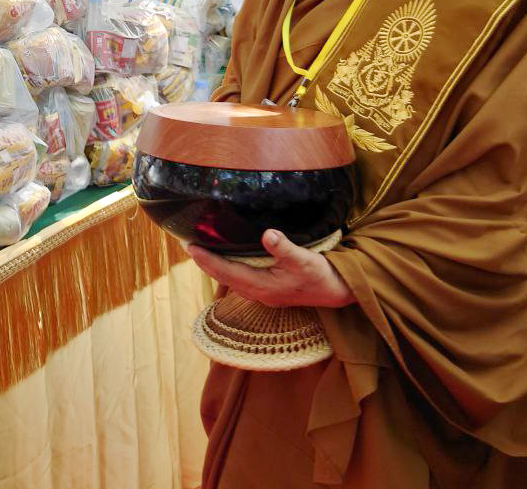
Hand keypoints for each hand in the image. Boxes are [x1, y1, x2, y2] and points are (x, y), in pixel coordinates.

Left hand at [187, 230, 355, 308]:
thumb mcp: (305, 260)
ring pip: (231, 279)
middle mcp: (260, 293)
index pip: (227, 272)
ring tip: (200, 251)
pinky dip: (229, 268)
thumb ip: (285, 248)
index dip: (207, 260)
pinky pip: (241, 279)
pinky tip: (226, 259)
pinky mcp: (270, 290)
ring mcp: (264, 293)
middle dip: (205, 262)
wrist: (338, 292)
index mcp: (264, 287)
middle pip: (224, 277)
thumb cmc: (322, 275)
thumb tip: (267, 234)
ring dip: (215, 266)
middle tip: (187, 245)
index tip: (190, 247)